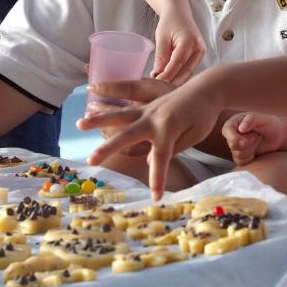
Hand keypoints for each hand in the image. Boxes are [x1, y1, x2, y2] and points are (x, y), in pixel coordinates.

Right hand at [80, 72, 221, 199]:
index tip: (155, 198)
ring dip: (98, 120)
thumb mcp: (194, 135)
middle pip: (128, 135)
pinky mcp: (145, 106)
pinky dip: (106, 110)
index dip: (157, 179)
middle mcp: (154, 117)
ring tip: (79, 124)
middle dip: (108, 148)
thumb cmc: (204, 115)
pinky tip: (89, 111)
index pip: (160, 158)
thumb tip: (150, 162)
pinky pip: (124, 110)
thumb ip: (172, 148)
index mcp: (170, 128)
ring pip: (119, 116)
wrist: (207, 88)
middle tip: (90, 160)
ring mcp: (148, 109)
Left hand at [151, 9, 204, 83]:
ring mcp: (201, 53)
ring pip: (189, 72)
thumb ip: (161, 56)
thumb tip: (157, 75)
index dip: (167, 74)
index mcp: (189, 41)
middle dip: (172, 81)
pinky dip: (180, 75)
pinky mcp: (199, 56)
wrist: (180, 13)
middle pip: (186, 71)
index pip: (178, 63)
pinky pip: (190, 69)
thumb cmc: (170, 22)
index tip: (155, 83)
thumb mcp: (162, 37)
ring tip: (162, 86)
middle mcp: (199, 48)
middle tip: (158, 89)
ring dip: (176, 80)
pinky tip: (169, 80)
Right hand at [221, 112, 286, 165]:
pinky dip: (250, 157)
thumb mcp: (262, 118)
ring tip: (257, 140)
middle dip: (248, 144)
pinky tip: (255, 150)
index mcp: (234, 122)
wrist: (277, 135)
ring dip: (251, 149)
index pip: (227, 130)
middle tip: (256, 136)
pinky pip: (241, 161)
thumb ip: (251, 120)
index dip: (235, 138)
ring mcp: (235, 145)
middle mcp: (232, 134)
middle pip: (233, 145)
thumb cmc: (270, 124)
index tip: (245, 142)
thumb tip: (240, 129)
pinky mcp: (239, 155)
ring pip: (237, 154)